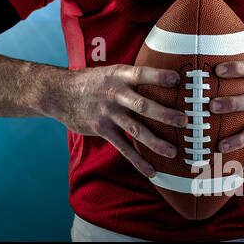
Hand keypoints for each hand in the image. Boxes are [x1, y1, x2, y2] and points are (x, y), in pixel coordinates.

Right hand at [45, 65, 186, 177]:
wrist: (59, 93)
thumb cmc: (92, 82)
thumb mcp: (110, 72)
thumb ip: (132, 77)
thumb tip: (166, 79)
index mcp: (118, 75)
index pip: (141, 74)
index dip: (158, 76)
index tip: (178, 80)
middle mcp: (113, 93)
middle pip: (142, 105)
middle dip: (164, 114)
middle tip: (185, 121)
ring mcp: (107, 112)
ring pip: (135, 129)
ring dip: (155, 141)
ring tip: (174, 151)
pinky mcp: (101, 129)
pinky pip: (122, 147)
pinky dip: (137, 161)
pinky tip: (152, 171)